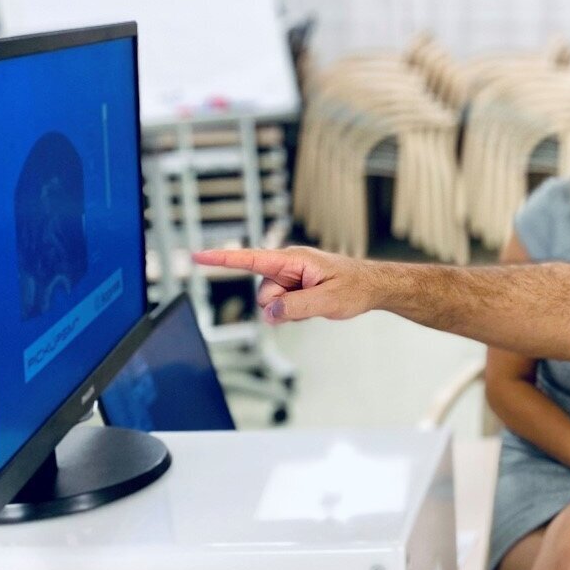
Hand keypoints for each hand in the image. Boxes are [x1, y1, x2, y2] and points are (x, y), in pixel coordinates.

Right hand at [193, 246, 377, 322]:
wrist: (372, 287)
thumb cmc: (355, 287)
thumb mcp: (328, 300)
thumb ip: (296, 307)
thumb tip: (270, 313)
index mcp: (293, 260)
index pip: (250, 259)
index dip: (222, 259)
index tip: (197, 256)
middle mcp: (287, 266)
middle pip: (263, 293)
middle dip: (279, 306)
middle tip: (309, 303)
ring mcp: (290, 278)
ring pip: (271, 304)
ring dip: (289, 310)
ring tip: (315, 304)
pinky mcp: (294, 289)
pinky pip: (282, 307)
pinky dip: (294, 312)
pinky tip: (313, 307)